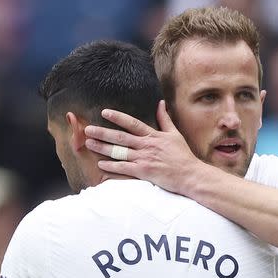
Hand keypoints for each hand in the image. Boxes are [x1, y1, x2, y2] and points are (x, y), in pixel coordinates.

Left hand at [84, 100, 203, 193]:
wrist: (190, 175)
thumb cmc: (183, 156)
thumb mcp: (175, 134)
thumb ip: (165, 119)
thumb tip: (161, 103)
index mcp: (153, 136)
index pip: (132, 123)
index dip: (118, 117)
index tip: (105, 112)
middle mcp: (147, 145)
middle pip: (121, 137)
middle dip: (103, 132)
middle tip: (88, 129)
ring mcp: (144, 159)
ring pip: (120, 151)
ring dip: (103, 147)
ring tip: (89, 143)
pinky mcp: (144, 172)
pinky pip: (124, 168)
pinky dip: (112, 166)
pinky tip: (100, 164)